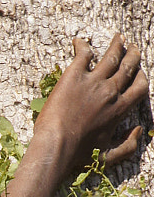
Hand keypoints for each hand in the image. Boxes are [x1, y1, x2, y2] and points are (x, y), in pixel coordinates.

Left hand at [37, 35, 147, 178]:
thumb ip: (128, 146)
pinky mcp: (74, 76)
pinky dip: (82, 45)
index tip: (139, 73)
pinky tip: (78, 41)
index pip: (139, 88)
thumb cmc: (79, 155)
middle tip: (132, 49)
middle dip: (133, 56)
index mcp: (119, 110)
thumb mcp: (108, 158)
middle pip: (128, 67)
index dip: (141, 78)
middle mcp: (110, 92)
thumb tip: (139, 131)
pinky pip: (83, 54)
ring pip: (111, 56)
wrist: (56, 147)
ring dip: (117, 44)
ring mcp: (93, 82)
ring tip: (118, 38)